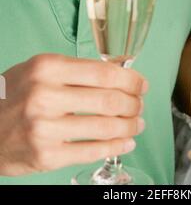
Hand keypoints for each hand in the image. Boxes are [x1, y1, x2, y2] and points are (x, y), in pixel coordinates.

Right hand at [0, 54, 147, 175]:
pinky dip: (115, 146)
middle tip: (140, 105)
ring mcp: (45, 128)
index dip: (131, 80)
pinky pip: (92, 152)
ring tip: (137, 123)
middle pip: (109, 100)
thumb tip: (119, 76)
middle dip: (134, 103)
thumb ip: (75, 71)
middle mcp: (45, 96)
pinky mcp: (46, 156)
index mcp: (47, 68)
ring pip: (105, 127)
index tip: (141, 84)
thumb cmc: (16, 95)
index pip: (103, 72)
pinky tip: (125, 142)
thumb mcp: (39, 70)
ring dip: (129, 126)